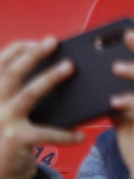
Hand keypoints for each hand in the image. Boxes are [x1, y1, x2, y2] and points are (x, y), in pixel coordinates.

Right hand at [0, 39, 82, 178]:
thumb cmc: (8, 131)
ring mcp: (3, 120)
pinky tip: (80, 135)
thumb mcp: (5, 108)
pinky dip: (65, 134)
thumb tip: (52, 63)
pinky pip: (45, 133)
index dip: (18, 49)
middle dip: (32, 55)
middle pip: (11, 74)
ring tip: (69, 67)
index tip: (39, 40)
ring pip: (28, 95)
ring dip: (49, 79)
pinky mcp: (16, 138)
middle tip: (53, 42)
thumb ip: (17, 89)